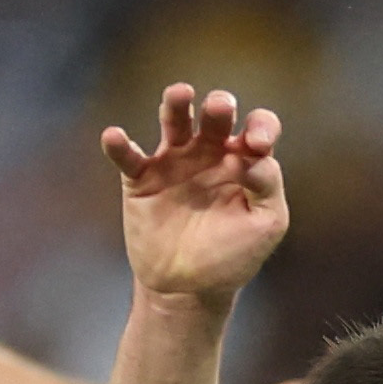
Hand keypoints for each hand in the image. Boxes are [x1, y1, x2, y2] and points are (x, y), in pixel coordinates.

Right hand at [102, 83, 287, 310]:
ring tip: (180, 94)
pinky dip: (119, 145)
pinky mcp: (142, 180)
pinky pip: (129, 157)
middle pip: (216, 115)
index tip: (257, 144)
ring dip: (176, 104)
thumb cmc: (233, 255)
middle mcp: (211, 153)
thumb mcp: (266, 224)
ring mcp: (175, 162)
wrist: (189, 289)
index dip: (261, 126)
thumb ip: (268, 186)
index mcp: (245, 160)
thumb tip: (254, 156)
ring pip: (174, 120)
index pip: (258, 127)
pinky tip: (114, 136)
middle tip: (219, 109)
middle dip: (219, 106)